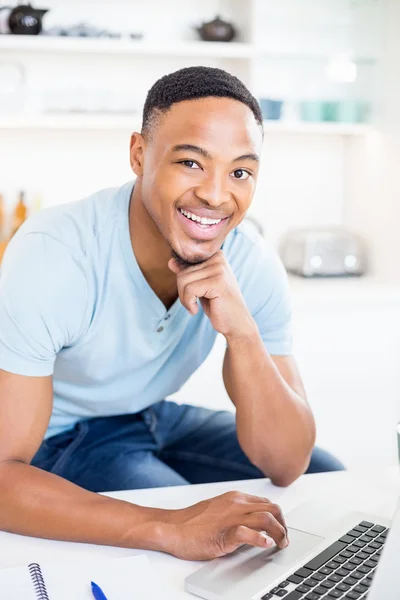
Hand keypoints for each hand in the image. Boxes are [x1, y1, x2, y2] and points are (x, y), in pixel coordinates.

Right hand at [157, 491, 288, 559]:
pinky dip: (260, 539)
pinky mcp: (224, 533)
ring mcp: (230, 517)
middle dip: (284, 525)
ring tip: (280, 544)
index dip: (279, 517)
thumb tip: (255, 523)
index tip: (281, 529)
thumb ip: (237, 512)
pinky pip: (247, 532)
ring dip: (279, 533)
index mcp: (235, 498)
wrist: (173, 528)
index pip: (267, 502)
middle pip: (272, 508)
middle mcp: (236, 504)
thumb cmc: (193, 522)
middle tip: (284, 540)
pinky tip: (266, 545)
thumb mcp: (219, 510)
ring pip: (266, 518)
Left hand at [168, 251, 256, 338]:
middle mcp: (218, 258)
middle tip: (193, 304)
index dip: (183, 282)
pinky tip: (196, 310)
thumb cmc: (218, 305)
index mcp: (215, 256)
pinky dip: (189, 303)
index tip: (194, 294)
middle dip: (182, 292)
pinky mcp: (218, 282)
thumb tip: (171, 262)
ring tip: (194, 307)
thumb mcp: (200, 287)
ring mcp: (219, 269)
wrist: (236, 323)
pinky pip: (190, 289)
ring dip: (184, 299)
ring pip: (183, 280)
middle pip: (182, 272)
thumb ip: (188, 273)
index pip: (184, 263)